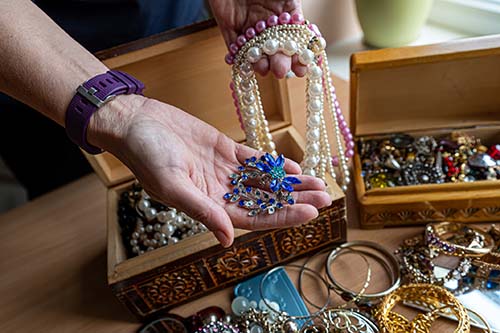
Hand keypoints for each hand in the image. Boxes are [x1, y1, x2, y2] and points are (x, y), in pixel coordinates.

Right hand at [89, 95, 331, 246]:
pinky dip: (275, 164)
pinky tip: (294, 167)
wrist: (136, 121)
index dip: (283, 216)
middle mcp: (220, 191)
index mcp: (208, 206)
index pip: (253, 218)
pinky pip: (255, 160)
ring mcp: (224, 170)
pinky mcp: (225, 149)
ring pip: (265, 181)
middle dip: (295, 200)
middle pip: (265, 201)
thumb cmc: (146, 155)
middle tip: (325, 197)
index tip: (310, 213)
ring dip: (290, 183)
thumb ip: (202, 211)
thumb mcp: (172, 185)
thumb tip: (227, 241)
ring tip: (318, 183)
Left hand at [209, 0, 306, 77]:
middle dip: (281, 62)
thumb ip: (292, 4)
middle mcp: (269, 21)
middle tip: (281, 70)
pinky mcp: (229, 28)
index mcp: (285, 10)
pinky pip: (235, 47)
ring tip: (263, 68)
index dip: (301, 54)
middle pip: (277, 47)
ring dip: (261, 63)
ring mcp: (249, 26)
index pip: (296, 37)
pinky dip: (239, 57)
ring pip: (258, 51)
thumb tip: (304, 20)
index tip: (302, 68)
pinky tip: (245, 65)